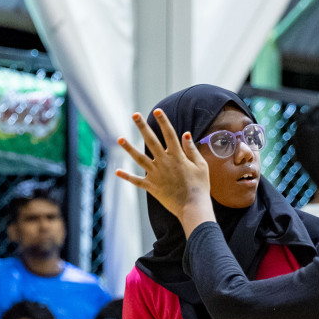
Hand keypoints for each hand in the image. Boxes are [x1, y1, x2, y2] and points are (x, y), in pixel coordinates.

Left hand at [116, 109, 213, 223]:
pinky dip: (127, 177)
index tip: (157, 111)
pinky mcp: (152, 187)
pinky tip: (117, 171)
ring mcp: (156, 174)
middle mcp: (164, 162)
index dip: (163, 121)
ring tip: (119, 139)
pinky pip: (137, 181)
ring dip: (129, 148)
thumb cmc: (200, 187)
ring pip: (139, 158)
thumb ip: (192, 150)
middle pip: (151, 141)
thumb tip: (186, 134)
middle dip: (142, 127)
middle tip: (134, 115)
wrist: (193, 207)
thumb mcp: (201, 166)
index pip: (170, 134)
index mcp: (177, 156)